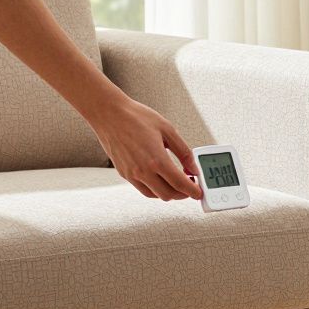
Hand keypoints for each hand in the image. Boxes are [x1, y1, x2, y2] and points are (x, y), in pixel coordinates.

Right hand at [88, 96, 202, 200]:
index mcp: (156, 160)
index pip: (179, 184)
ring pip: (154, 195)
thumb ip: (183, 151)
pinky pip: (142, 189)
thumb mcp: (168, 130)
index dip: (193, 191)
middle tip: (190, 186)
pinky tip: (160, 178)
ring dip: (168, 192)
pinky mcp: (123, 173)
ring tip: (176, 182)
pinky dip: (155, 189)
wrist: (109, 114)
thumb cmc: (137, 118)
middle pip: (168, 194)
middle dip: (182, 194)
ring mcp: (131, 174)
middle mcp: (142, 171)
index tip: (199, 192)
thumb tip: (193, 167)